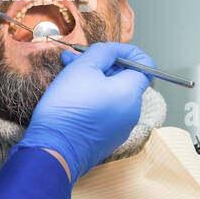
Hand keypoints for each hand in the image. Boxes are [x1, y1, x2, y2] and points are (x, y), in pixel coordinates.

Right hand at [19, 42, 155, 179]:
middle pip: (125, 79)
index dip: (128, 52)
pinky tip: (71, 95)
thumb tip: (112, 51)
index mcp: (131, 93)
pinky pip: (105, 111)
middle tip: (77, 59)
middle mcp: (132, 112)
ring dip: (94, 80)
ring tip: (68, 74)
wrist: (54, 149)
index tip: (109, 49)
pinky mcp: (107, 138)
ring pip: (112, 94)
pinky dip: (92, 99)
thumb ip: (104, 52)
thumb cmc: (68, 109)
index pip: (145, 65)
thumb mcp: (84, 67)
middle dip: (103, 65)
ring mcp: (120, 127)